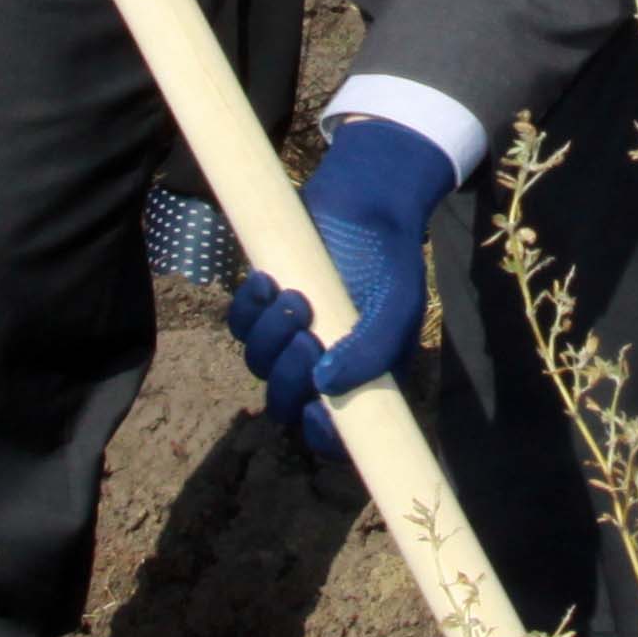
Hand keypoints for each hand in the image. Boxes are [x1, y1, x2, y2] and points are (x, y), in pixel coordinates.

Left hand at [217, 118, 461, 450]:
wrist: (367, 202)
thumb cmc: (391, 260)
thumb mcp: (397, 307)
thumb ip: (371, 352)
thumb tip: (322, 386)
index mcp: (360, 380)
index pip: (333, 434)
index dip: (321, 434)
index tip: (319, 411)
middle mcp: (321, 365)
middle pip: (285, 401)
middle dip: (288, 377)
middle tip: (307, 339)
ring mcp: (289, 336)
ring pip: (259, 362)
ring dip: (269, 338)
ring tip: (294, 297)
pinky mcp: (264, 304)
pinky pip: (239, 323)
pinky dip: (248, 307)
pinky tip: (266, 280)